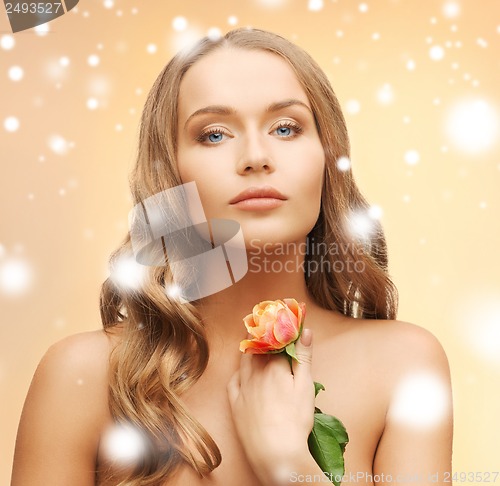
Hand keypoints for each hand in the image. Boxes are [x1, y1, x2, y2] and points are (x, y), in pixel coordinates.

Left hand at [227, 329, 314, 475]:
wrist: (275, 453)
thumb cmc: (295, 420)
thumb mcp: (305, 386)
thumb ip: (303, 356)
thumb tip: (305, 330)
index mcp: (274, 366)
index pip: (275, 340)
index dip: (279, 328)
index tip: (281, 317)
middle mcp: (255, 373)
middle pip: (257, 347)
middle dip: (262, 334)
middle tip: (265, 324)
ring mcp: (243, 388)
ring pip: (244, 361)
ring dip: (249, 348)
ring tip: (254, 341)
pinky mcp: (235, 404)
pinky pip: (233, 381)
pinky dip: (239, 372)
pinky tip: (242, 371)